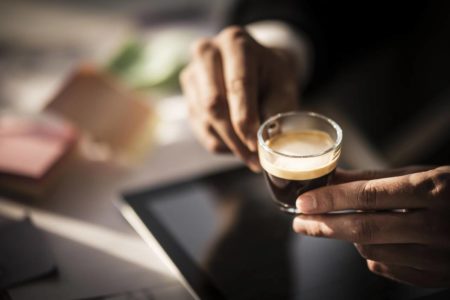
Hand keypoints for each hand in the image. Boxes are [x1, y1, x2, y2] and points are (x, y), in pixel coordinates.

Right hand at [180, 26, 300, 170]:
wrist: (254, 68)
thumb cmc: (271, 77)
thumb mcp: (282, 88)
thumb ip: (276, 112)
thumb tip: (267, 145)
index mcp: (235, 42)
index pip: (237, 85)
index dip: (245, 119)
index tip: (256, 145)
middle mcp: (207, 52)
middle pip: (214, 104)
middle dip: (234, 137)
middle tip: (253, 160)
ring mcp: (192, 74)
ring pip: (205, 120)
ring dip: (228, 144)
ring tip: (250, 157)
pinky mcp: (187, 95)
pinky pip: (200, 128)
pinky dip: (220, 143)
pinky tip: (237, 146)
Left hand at [292, 166, 449, 286]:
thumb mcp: (419, 174)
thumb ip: (373, 179)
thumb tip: (331, 178)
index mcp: (434, 191)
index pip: (369, 196)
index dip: (331, 199)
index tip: (303, 202)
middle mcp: (437, 226)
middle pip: (364, 229)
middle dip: (324, 226)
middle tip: (299, 223)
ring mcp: (439, 256)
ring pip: (371, 250)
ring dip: (348, 237)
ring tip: (343, 224)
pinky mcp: (437, 276)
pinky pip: (387, 268)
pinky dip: (370, 253)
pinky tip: (369, 241)